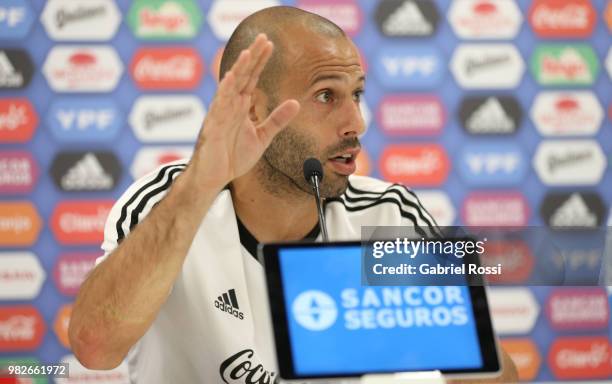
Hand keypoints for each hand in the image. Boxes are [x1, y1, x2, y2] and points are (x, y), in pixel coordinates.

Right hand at [189, 34, 299, 188]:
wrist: (214, 178)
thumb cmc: (232, 156)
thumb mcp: (262, 137)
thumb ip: (277, 120)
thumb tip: (296, 103)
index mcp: (240, 106)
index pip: (251, 78)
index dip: (260, 61)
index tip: (269, 44)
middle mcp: (229, 106)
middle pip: (242, 76)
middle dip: (252, 57)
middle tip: (263, 38)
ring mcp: (220, 115)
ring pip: (230, 87)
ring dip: (239, 69)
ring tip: (248, 53)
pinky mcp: (213, 128)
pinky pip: (219, 107)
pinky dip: (224, 92)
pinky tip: (231, 79)